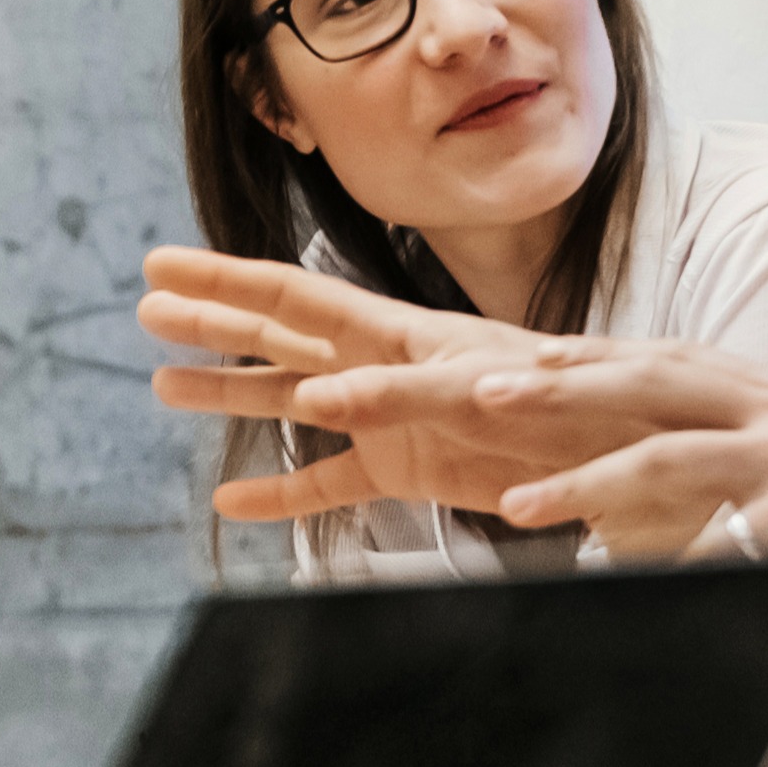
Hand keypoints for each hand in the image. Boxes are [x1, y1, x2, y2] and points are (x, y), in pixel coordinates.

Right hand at [139, 247, 599, 519]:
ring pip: (288, 403)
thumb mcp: (480, 394)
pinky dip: (281, 494)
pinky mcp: (405, 473)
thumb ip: (397, 396)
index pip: (292, 297)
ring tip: (162, 386)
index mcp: (397, 332)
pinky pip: (328, 485)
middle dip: (213, 320)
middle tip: (145, 308)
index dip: (223, 280)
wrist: (623, 452)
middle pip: (277, 336)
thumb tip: (311, 399)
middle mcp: (380, 367)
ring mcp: (386, 420)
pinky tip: (232, 500)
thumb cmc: (566, 406)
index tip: (161, 266)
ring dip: (228, 394)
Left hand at [462, 350, 767, 566]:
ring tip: (516, 504)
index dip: (557, 359)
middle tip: (462, 390)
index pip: (632, 361)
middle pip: (623, 383)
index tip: (482, 357)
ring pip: (668, 454)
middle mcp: (750, 407)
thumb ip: (732, 462)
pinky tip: (653, 582)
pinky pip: (748, 536)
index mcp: (743, 388)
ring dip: (587, 479)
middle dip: (536, 388)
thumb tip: (671, 503)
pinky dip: (699, 560)